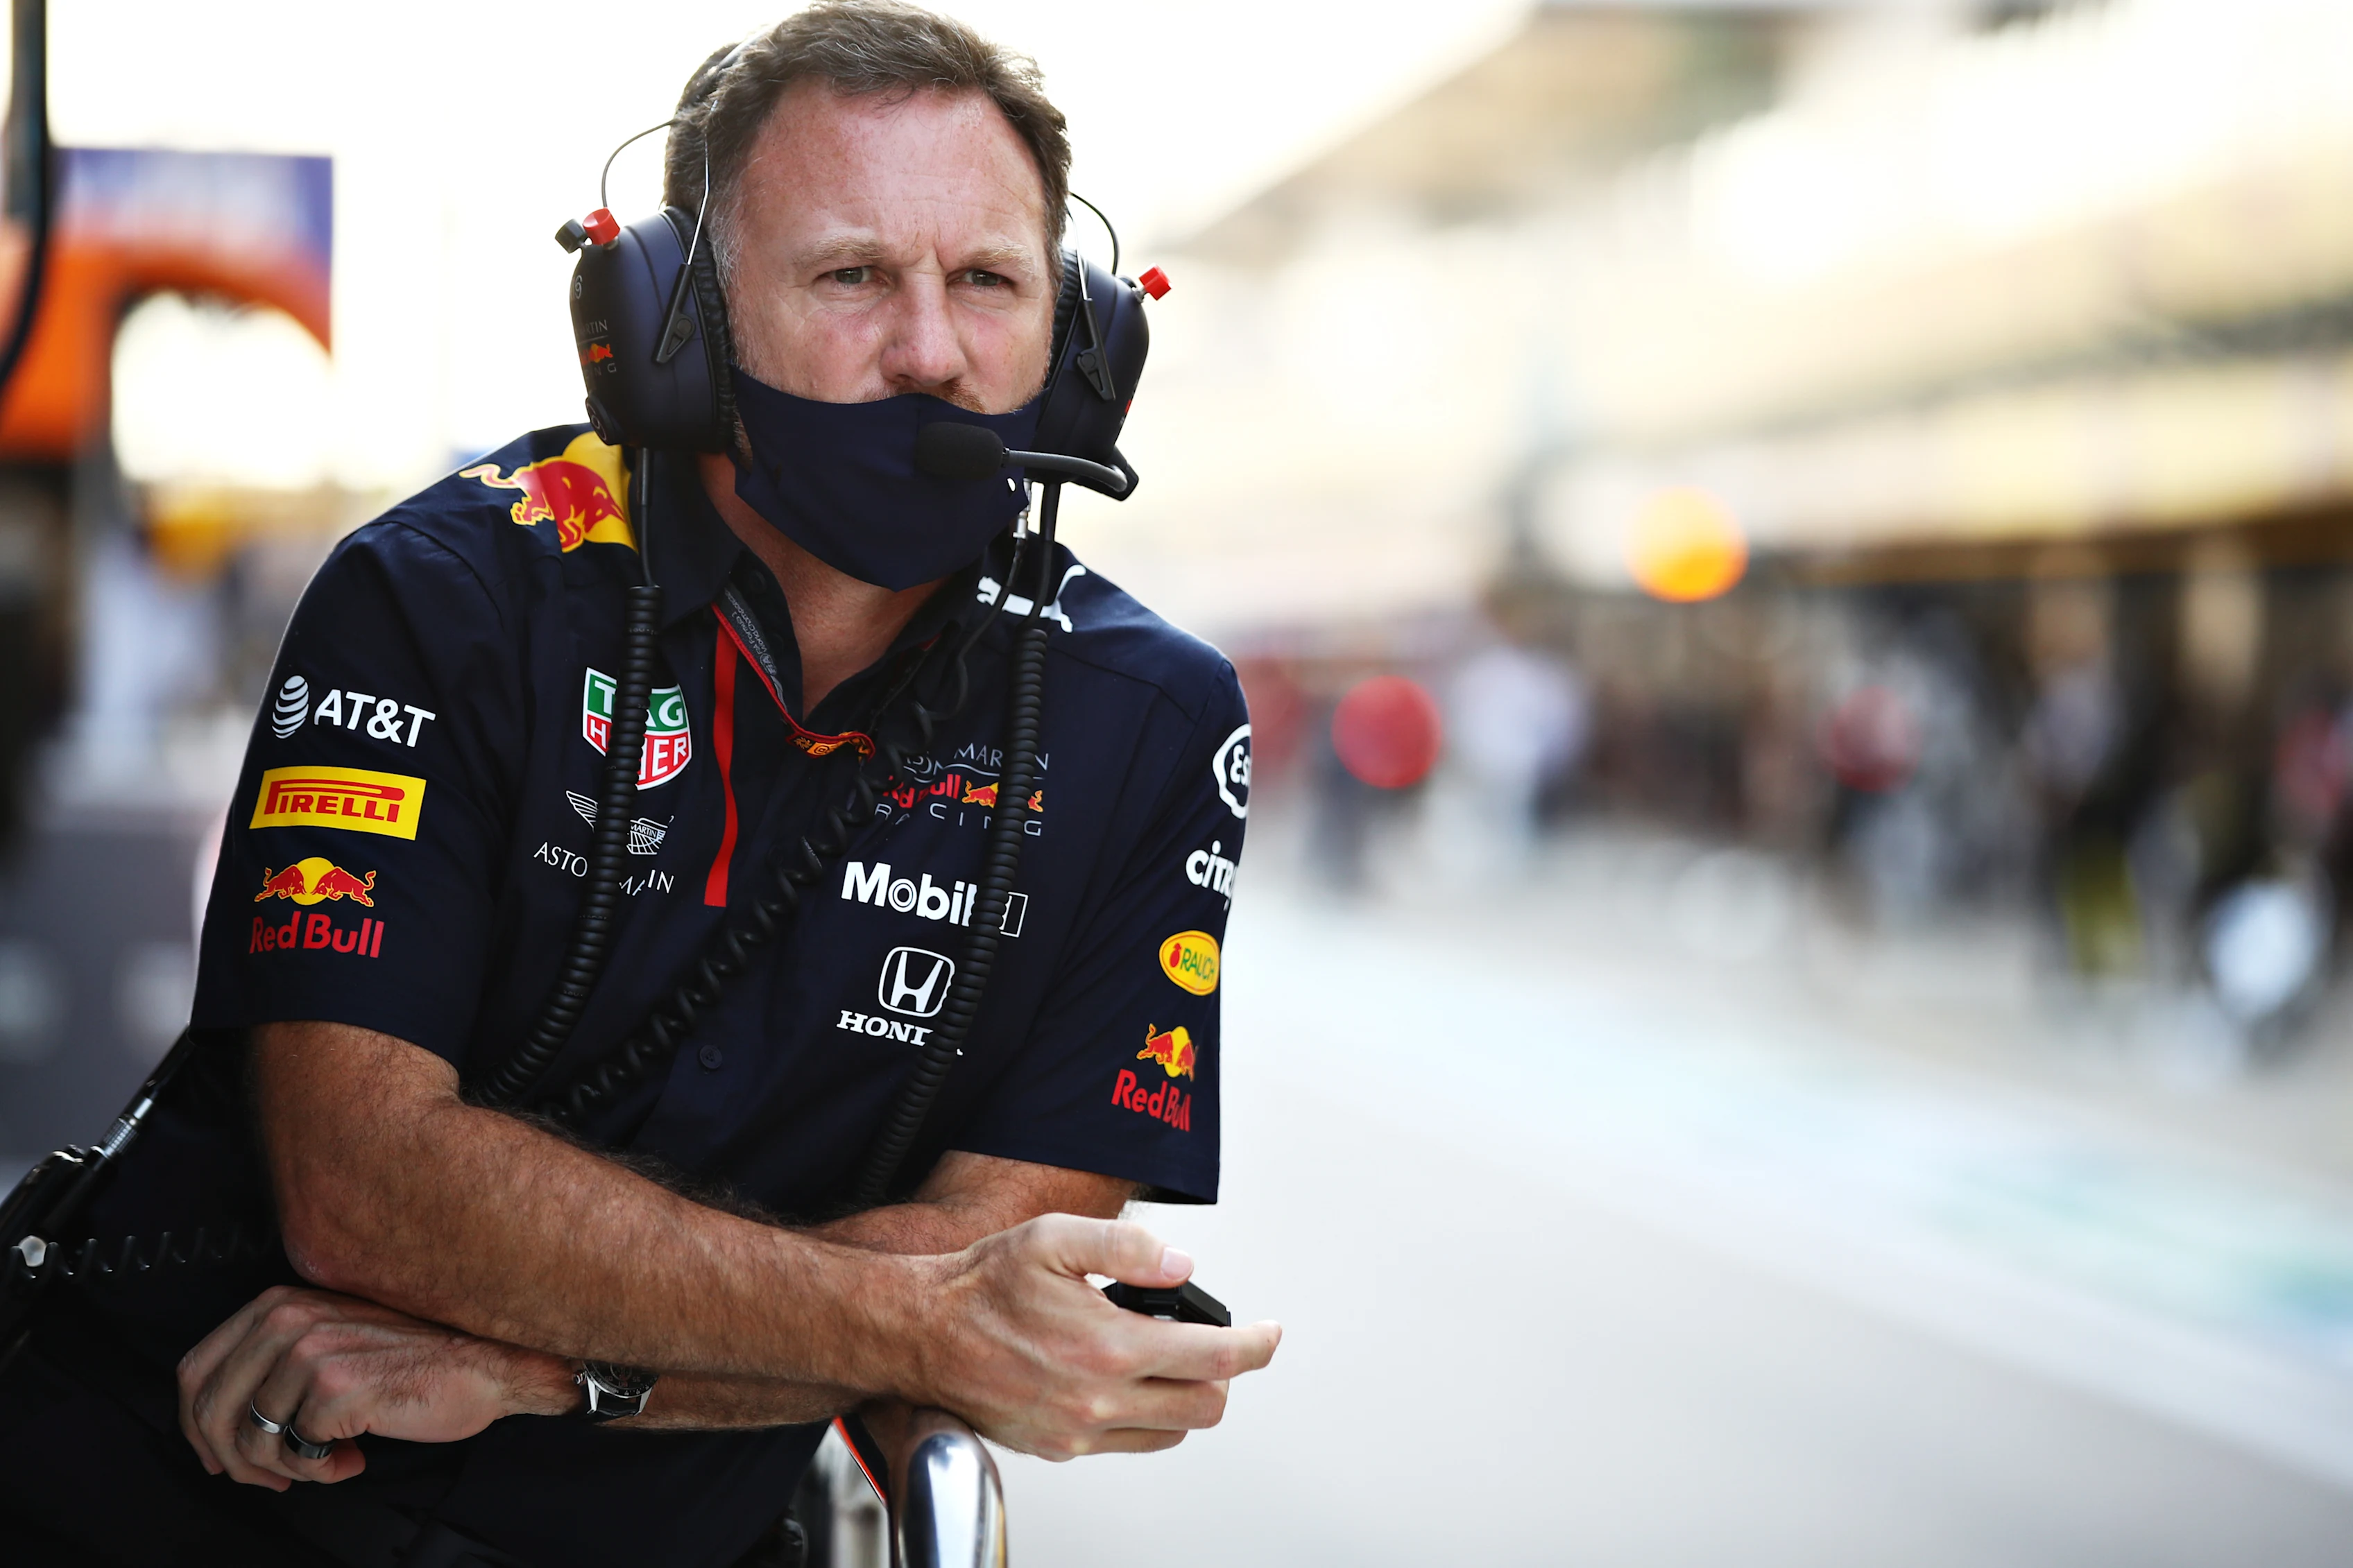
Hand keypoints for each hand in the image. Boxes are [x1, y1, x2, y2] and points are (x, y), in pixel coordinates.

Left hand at [178, 1285, 576, 1490]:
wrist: (483, 1363)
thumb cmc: (413, 1359)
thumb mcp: (332, 1338)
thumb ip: (275, 1361)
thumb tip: (221, 1427)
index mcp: (280, 1303)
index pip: (196, 1370)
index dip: (197, 1426)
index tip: (222, 1455)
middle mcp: (288, 1320)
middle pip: (210, 1410)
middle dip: (235, 1459)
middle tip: (273, 1477)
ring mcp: (311, 1353)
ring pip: (253, 1440)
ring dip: (288, 1468)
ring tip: (329, 1459)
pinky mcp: (337, 1388)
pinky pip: (297, 1455)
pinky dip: (322, 1470)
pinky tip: (354, 1456)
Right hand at [903, 1215, 1281, 1459]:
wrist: (920, 1332)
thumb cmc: (982, 1284)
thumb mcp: (1055, 1238)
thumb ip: (1128, 1246)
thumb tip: (1182, 1264)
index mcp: (1106, 1346)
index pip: (1214, 1358)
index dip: (1256, 1345)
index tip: (1269, 1333)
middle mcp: (1097, 1400)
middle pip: (1205, 1406)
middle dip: (1225, 1374)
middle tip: (1215, 1343)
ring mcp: (1078, 1432)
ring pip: (1171, 1431)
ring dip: (1186, 1397)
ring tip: (1169, 1359)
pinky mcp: (1058, 1448)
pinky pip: (1128, 1442)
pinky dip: (1144, 1415)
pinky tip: (1125, 1379)